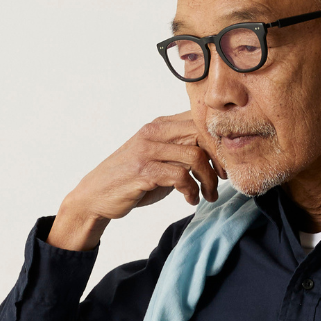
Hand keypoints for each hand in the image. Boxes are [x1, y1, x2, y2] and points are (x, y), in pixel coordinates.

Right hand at [47, 112, 225, 250]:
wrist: (95, 196)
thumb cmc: (130, 179)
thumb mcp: (157, 159)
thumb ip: (180, 151)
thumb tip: (215, 155)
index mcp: (159, 125)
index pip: (200, 120)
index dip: (219, 141)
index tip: (225, 164)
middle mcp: (154, 132)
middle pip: (202, 134)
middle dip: (219, 159)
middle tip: (224, 179)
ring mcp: (147, 150)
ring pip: (195, 156)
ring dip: (208, 180)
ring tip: (208, 195)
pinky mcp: (143, 171)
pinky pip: (180, 176)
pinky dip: (192, 191)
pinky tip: (191, 200)